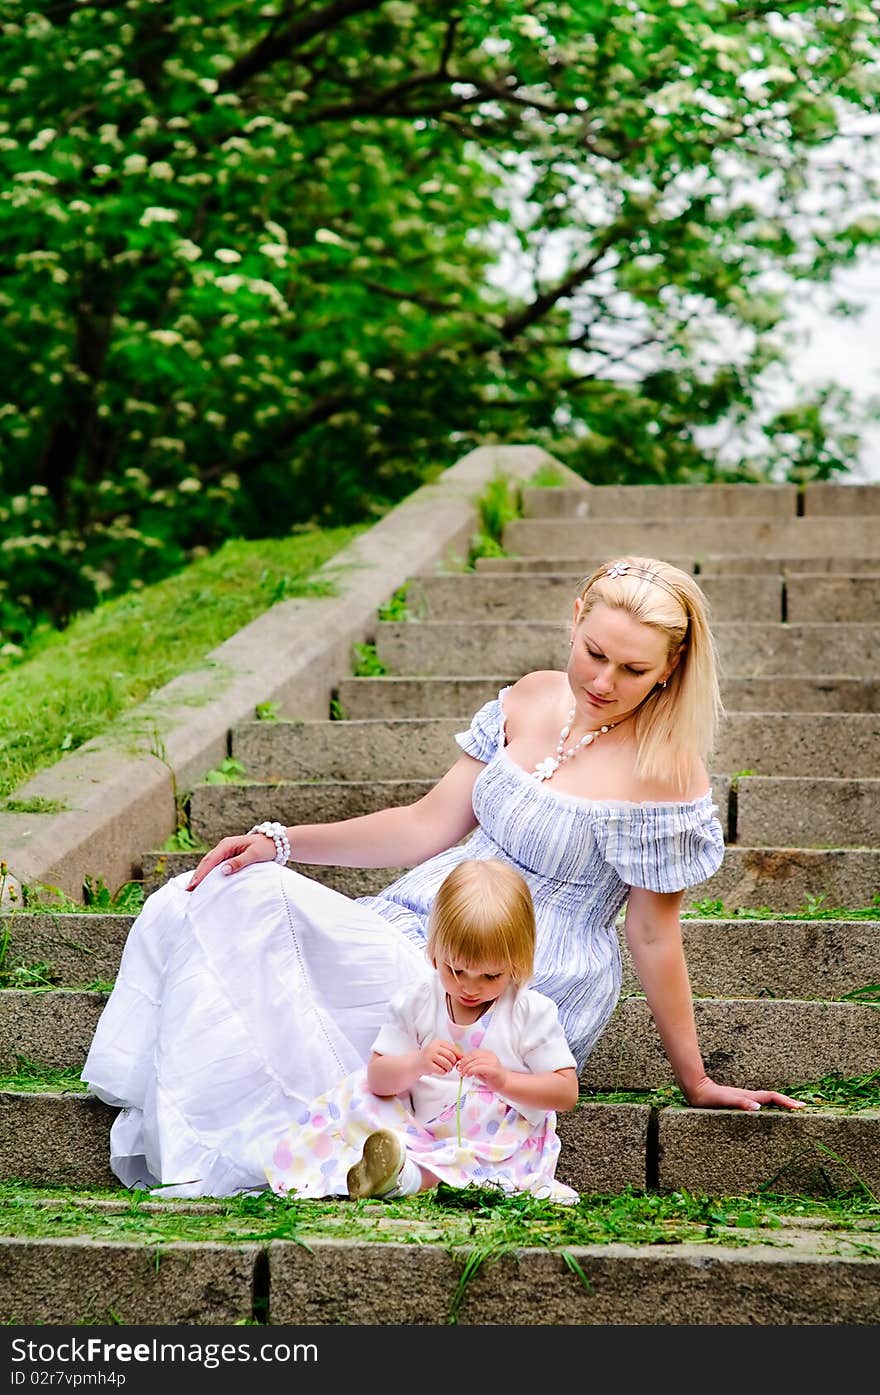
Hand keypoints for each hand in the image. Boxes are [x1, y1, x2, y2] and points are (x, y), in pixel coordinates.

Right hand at [185, 833, 276, 890]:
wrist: (276, 842)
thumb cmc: (266, 848)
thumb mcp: (254, 854)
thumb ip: (239, 862)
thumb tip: (223, 870)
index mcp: (227, 845)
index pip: (210, 860)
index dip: (200, 873)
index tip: (193, 886)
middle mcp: (224, 847)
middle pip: (206, 862)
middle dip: (197, 875)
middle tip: (188, 891)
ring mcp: (226, 851)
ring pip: (209, 864)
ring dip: (201, 875)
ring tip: (193, 889)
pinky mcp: (229, 856)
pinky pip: (215, 865)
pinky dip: (208, 873)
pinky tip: (205, 882)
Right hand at [418, 1039, 462, 1075]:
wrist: (416, 1062)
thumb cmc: (431, 1057)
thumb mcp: (439, 1050)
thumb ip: (450, 1051)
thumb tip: (463, 1057)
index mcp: (438, 1042)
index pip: (453, 1048)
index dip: (458, 1056)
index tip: (459, 1060)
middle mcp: (434, 1047)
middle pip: (451, 1056)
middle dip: (453, 1063)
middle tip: (451, 1066)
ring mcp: (430, 1056)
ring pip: (447, 1064)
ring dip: (449, 1069)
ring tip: (446, 1069)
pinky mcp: (427, 1065)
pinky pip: (441, 1071)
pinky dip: (443, 1073)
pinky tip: (440, 1071)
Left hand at [457, 1049, 506, 1092]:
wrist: (504, 1083)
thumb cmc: (492, 1077)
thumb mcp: (481, 1069)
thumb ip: (473, 1065)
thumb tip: (461, 1065)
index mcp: (488, 1053)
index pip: (473, 1052)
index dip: (465, 1058)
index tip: (460, 1065)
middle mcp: (491, 1056)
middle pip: (473, 1056)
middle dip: (464, 1063)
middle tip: (460, 1070)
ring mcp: (493, 1062)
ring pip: (475, 1061)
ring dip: (467, 1068)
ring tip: (464, 1074)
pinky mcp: (493, 1069)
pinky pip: (479, 1067)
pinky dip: (471, 1071)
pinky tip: (469, 1075)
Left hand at [685, 1076, 805, 1111]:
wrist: (696, 1089)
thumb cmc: (709, 1097)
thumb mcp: (725, 1100)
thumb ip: (741, 1102)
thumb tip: (758, 1107)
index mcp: (749, 1096)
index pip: (772, 1098)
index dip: (786, 1102)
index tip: (800, 1107)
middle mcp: (749, 1096)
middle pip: (773, 1098)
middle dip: (788, 1102)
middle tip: (802, 1108)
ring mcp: (745, 1098)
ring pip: (767, 1100)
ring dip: (780, 1103)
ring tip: (792, 1109)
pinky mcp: (739, 1100)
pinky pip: (759, 1102)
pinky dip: (769, 1105)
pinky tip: (769, 1110)